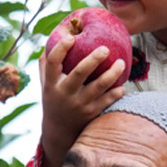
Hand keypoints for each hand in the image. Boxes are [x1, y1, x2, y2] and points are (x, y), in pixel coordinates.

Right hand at [39, 30, 127, 145]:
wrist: (59, 130)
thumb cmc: (54, 98)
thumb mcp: (45, 83)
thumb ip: (46, 63)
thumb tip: (54, 36)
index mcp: (51, 83)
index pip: (52, 62)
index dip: (61, 48)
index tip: (71, 37)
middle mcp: (64, 93)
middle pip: (80, 73)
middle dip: (93, 59)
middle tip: (105, 48)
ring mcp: (79, 104)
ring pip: (99, 86)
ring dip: (112, 73)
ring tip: (121, 63)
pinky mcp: (91, 113)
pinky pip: (108, 100)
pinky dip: (117, 92)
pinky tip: (122, 86)